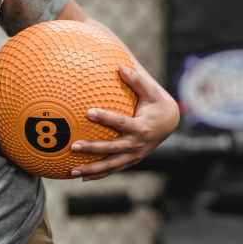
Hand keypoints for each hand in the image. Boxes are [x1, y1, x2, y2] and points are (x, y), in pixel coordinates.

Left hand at [69, 65, 179, 180]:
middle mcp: (137, 144)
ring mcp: (134, 155)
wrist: (170, 123)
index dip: (106, 118)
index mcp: (142, 127)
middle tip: (74, 146)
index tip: (89, 112)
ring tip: (72, 171)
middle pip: (112, 149)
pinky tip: (81, 177)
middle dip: (93, 148)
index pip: (121, 123)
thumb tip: (121, 67)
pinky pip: (113, 169)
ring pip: (111, 165)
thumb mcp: (152, 92)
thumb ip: (137, 81)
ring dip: (92, 169)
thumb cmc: (157, 104)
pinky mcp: (131, 161)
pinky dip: (98, 174)